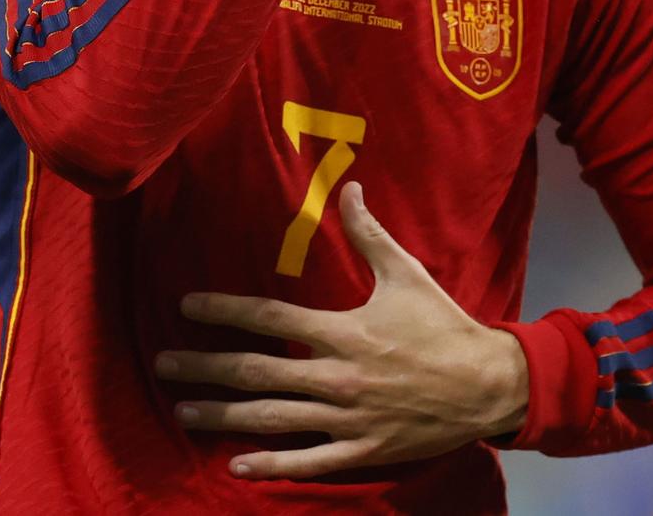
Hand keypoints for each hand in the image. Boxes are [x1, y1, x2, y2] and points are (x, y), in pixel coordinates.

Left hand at [155, 181, 526, 480]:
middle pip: (256, 372)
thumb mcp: (406, 273)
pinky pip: (309, 461)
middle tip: (162, 364)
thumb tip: (347, 187)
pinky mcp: (363, 449)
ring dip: (223, 415)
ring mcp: (347, 418)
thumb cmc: (444, 326)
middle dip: (204, 368)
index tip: (186, 306)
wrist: (490, 386)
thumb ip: (368, 233)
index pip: (269, 318)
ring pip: (272, 419)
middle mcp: (337, 376)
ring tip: (182, 411)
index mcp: (343, 331)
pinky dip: (272, 466)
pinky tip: (237, 465)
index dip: (224, 311)